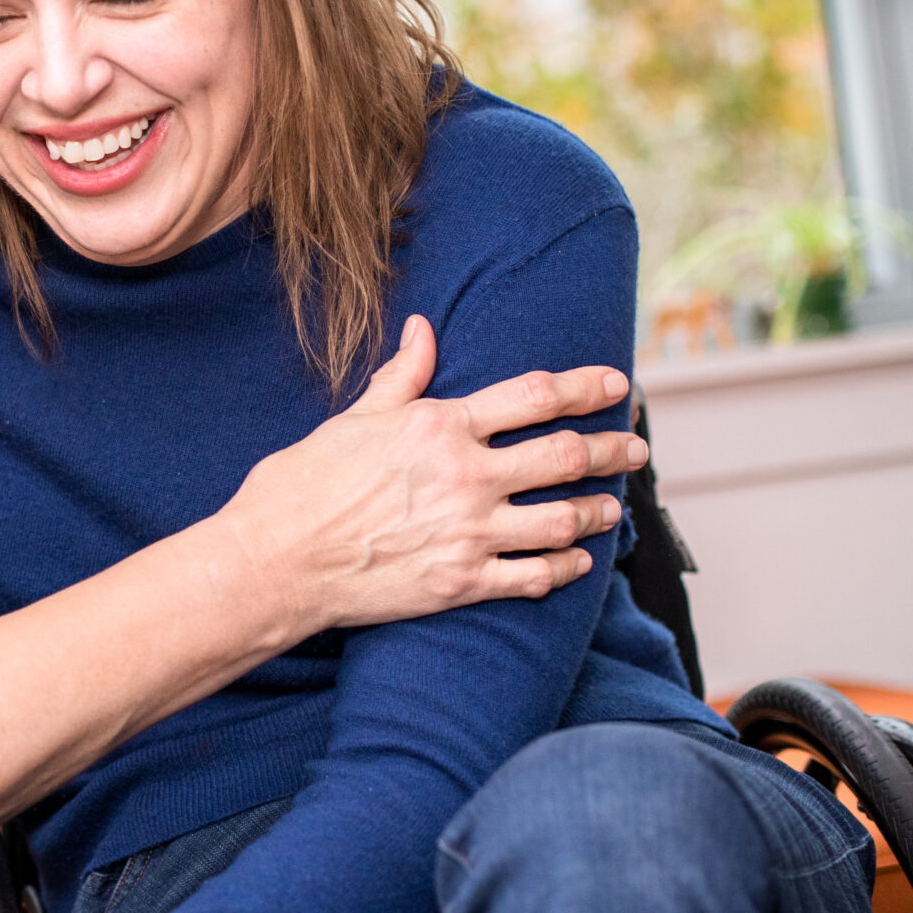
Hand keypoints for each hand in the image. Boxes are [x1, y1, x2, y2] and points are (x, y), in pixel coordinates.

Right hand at [215, 315, 645, 636]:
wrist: (277, 560)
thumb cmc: (304, 482)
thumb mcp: (355, 418)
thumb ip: (403, 376)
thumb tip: (425, 330)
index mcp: (441, 426)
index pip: (535, 396)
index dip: (584, 387)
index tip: (615, 384)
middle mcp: (466, 476)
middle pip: (567, 456)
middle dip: (612, 449)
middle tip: (636, 449)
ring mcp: (470, 532)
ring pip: (564, 519)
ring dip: (599, 512)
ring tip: (613, 507)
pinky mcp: (463, 582)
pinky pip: (536, 576)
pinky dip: (566, 568)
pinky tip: (578, 562)